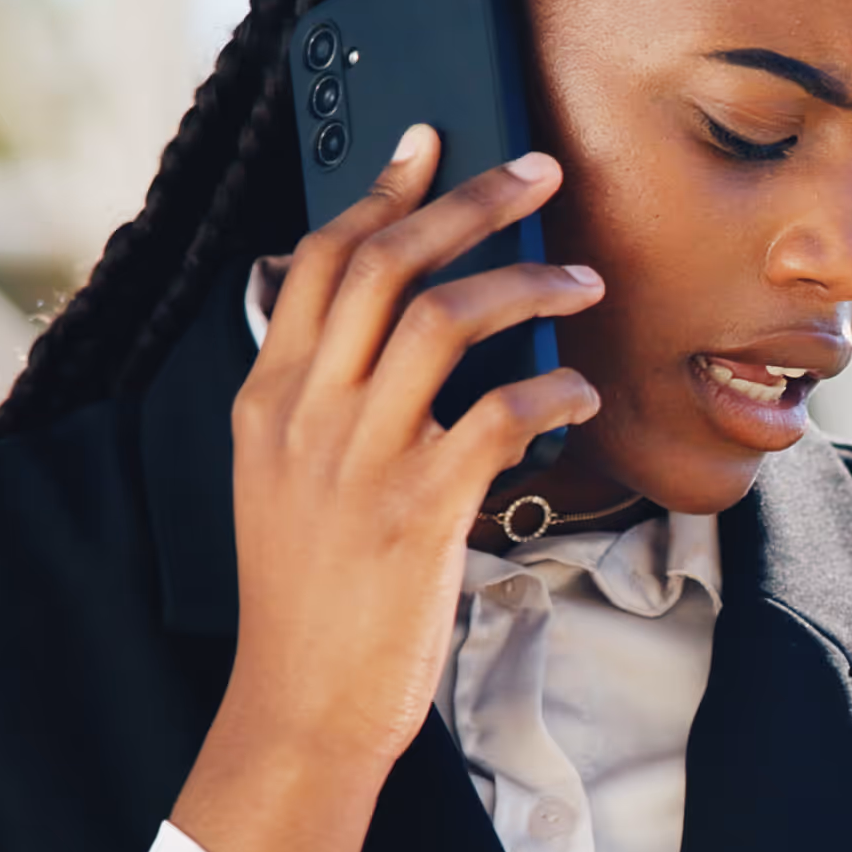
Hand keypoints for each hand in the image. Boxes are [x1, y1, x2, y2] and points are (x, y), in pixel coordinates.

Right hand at [169, 123, 601, 851]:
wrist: (299, 707)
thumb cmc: (310, 597)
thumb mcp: (284, 482)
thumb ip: (324, 401)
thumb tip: (391, 330)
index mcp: (267, 398)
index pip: (320, 260)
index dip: (383, 192)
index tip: (431, 144)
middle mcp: (305, 413)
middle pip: (386, 263)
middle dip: (469, 202)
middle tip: (539, 170)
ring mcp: (359, 459)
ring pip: (445, 319)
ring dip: (527, 284)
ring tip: (584, 280)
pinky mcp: (417, 511)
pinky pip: (498, 416)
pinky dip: (550, 391)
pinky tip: (578, 396)